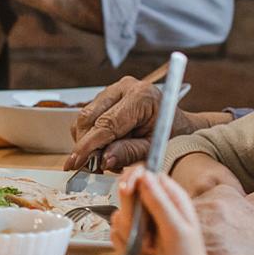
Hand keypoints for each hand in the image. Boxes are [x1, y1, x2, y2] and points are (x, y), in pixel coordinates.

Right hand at [66, 76, 210, 169]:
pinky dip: (90, 135)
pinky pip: (88, 116)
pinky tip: (104, 148)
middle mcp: (125, 87)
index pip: (106, 123)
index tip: (75, 161)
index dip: (89, 145)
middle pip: (89, 117)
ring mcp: (114, 89)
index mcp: (142, 96)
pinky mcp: (107, 96)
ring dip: (87, 141)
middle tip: (89, 166)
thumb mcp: (155, 148)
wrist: (178, 124)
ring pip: (85, 117)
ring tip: (103, 159)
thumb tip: (104, 159)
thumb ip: (130, 153)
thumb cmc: (171, 135)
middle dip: (85, 144)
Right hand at [113, 166, 220, 254]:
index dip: (133, 179)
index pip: (145, 174)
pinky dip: (124, 244)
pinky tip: (140, 254)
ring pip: (118, 214)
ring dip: (129, 233)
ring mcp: (143, 224)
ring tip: (148, 247)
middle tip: (143, 230)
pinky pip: (115, 233)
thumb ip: (159, 202)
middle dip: (130, 212)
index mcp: (172, 198)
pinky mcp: (133, 240)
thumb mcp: (176, 229)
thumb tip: (144, 175)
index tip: (127, 191)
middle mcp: (156, 207)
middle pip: (128, 193)